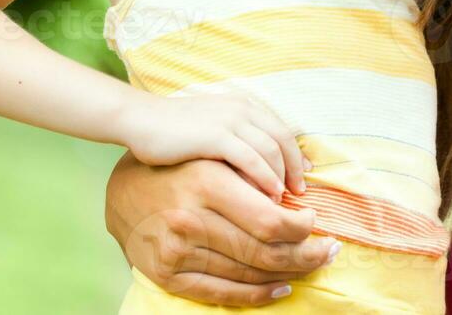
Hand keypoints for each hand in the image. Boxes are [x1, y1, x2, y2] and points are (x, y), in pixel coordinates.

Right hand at [106, 152, 339, 306]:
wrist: (121, 190)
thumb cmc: (178, 168)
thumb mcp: (213, 157)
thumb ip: (251, 175)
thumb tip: (299, 198)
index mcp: (207, 183)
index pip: (270, 219)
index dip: (302, 227)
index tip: (315, 220)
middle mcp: (190, 219)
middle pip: (265, 251)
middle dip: (307, 254)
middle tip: (330, 249)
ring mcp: (176, 252)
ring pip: (249, 274)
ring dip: (290, 273)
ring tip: (313, 265)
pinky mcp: (167, 276)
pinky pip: (223, 293)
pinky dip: (258, 294)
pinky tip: (282, 286)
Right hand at [119, 92, 307, 201]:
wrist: (141, 119)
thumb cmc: (172, 129)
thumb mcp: (211, 127)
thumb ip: (233, 137)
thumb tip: (255, 162)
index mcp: (242, 105)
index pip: (280, 128)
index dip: (295, 152)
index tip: (303, 173)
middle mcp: (241, 109)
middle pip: (282, 138)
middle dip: (295, 166)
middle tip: (301, 191)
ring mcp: (229, 121)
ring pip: (271, 149)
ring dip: (282, 175)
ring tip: (285, 198)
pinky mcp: (216, 136)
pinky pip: (250, 159)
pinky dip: (265, 177)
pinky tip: (269, 195)